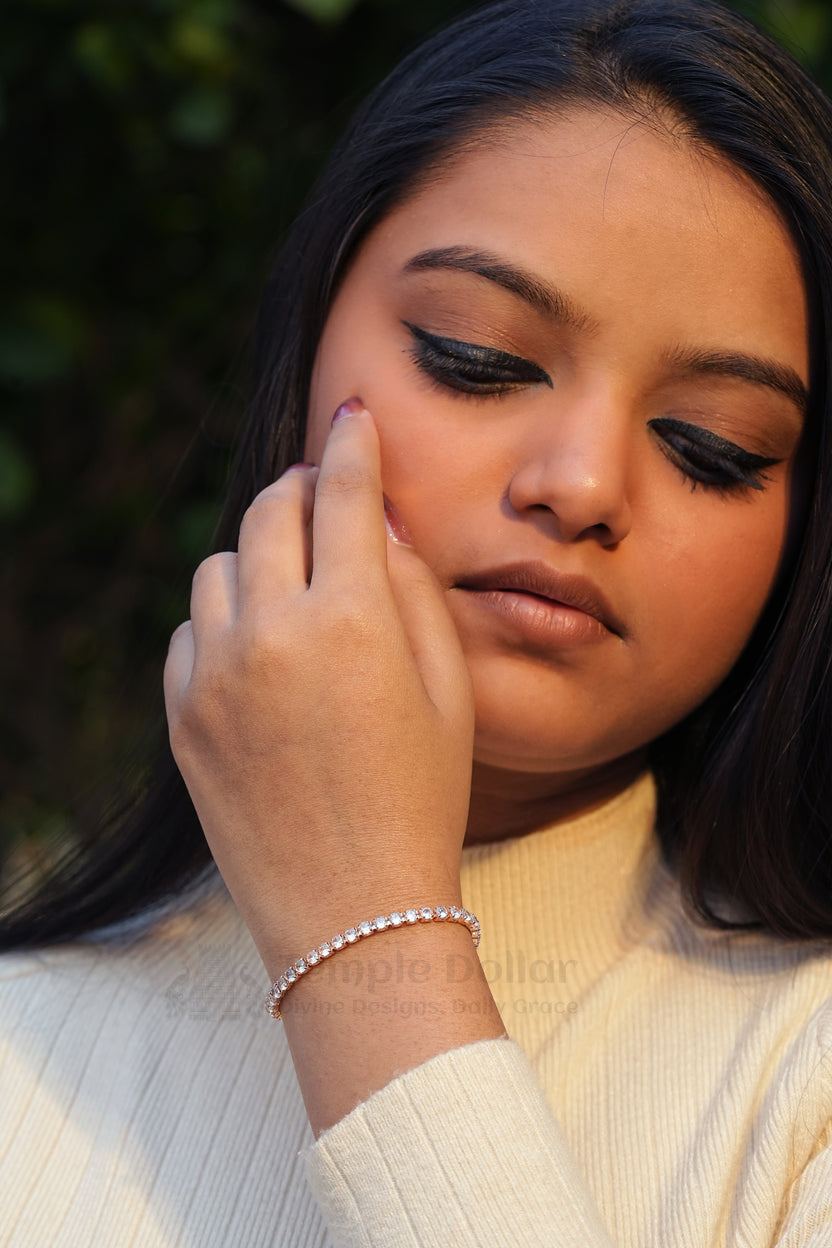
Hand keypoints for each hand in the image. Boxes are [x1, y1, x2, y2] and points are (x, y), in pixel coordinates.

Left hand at [163, 400, 475, 977]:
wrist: (353, 911)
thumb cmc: (422, 800)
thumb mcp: (448, 689)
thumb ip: (413, 590)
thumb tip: (378, 523)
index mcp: (349, 620)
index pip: (343, 494)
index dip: (353, 447)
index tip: (355, 421)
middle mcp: (269, 633)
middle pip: (269, 512)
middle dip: (302, 490)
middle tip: (325, 496)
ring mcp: (213, 675)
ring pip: (221, 566)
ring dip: (260, 556)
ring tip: (297, 588)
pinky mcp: (181, 715)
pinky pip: (192, 631)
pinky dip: (225, 620)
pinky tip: (262, 653)